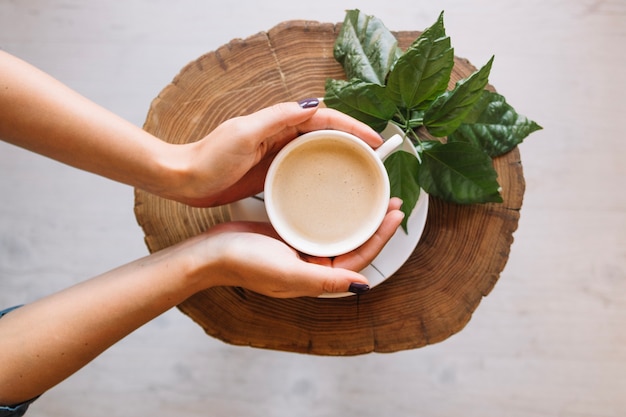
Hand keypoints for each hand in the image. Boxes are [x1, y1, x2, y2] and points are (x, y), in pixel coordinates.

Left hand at [166, 100, 382, 206]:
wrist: (185, 179)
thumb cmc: (209, 157)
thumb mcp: (244, 133)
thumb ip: (277, 117)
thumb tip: (312, 104)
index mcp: (278, 122)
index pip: (325, 119)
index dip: (352, 127)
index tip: (374, 140)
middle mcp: (281, 135)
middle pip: (326, 133)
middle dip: (353, 140)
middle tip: (376, 157)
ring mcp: (277, 154)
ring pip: (318, 150)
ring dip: (340, 155)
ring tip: (361, 170)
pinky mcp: (271, 172)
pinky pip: (303, 168)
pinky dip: (321, 171)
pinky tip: (329, 185)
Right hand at [196, 198, 403, 296]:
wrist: (209, 252)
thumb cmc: (244, 263)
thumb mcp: (287, 272)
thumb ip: (325, 281)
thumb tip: (363, 285)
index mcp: (316, 278)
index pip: (359, 259)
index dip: (381, 238)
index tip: (395, 215)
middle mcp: (313, 266)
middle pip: (354, 244)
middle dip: (376, 226)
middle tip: (393, 202)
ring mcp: (301, 250)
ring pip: (339, 233)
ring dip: (359, 218)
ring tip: (375, 198)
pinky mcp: (289, 235)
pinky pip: (320, 225)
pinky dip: (335, 213)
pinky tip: (341, 198)